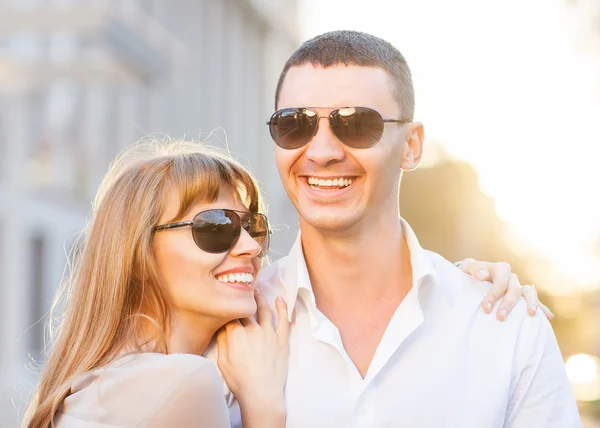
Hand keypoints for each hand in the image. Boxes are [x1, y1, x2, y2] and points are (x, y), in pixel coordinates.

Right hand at [216, 292, 288, 425]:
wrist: (261, 393)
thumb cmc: (240, 381)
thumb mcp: (222, 362)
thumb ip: (222, 342)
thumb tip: (222, 328)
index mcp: (236, 335)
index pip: (230, 316)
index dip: (227, 311)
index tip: (226, 308)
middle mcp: (253, 330)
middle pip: (246, 310)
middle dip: (242, 301)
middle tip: (241, 294)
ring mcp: (269, 333)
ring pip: (264, 310)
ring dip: (259, 299)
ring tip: (257, 293)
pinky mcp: (281, 339)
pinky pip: (284, 319)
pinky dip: (282, 307)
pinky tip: (280, 299)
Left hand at [456, 258, 553, 320]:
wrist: (470, 277)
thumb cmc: (467, 274)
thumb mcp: (466, 269)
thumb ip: (473, 269)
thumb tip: (483, 275)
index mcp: (498, 269)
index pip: (500, 280)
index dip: (494, 294)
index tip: (485, 309)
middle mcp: (510, 276)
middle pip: (514, 288)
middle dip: (508, 303)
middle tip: (500, 317)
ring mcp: (517, 285)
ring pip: (529, 291)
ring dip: (531, 303)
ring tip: (531, 314)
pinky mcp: (521, 295)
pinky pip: (534, 300)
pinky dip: (542, 307)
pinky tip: (548, 317)